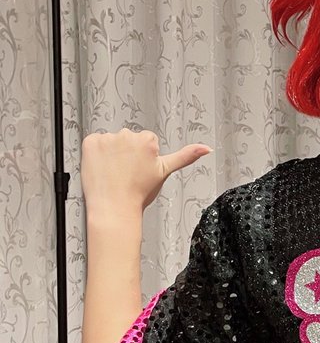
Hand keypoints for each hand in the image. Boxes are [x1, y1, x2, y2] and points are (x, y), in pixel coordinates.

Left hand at [80, 127, 212, 212]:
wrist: (114, 208)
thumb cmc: (138, 194)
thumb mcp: (165, 172)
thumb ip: (186, 156)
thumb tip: (206, 148)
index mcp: (147, 140)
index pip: (146, 141)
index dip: (143, 157)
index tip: (139, 170)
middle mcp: (127, 135)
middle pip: (128, 139)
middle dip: (128, 153)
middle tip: (127, 173)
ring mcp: (107, 138)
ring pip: (111, 141)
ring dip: (111, 153)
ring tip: (114, 172)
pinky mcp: (90, 142)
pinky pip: (93, 143)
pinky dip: (95, 154)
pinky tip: (102, 167)